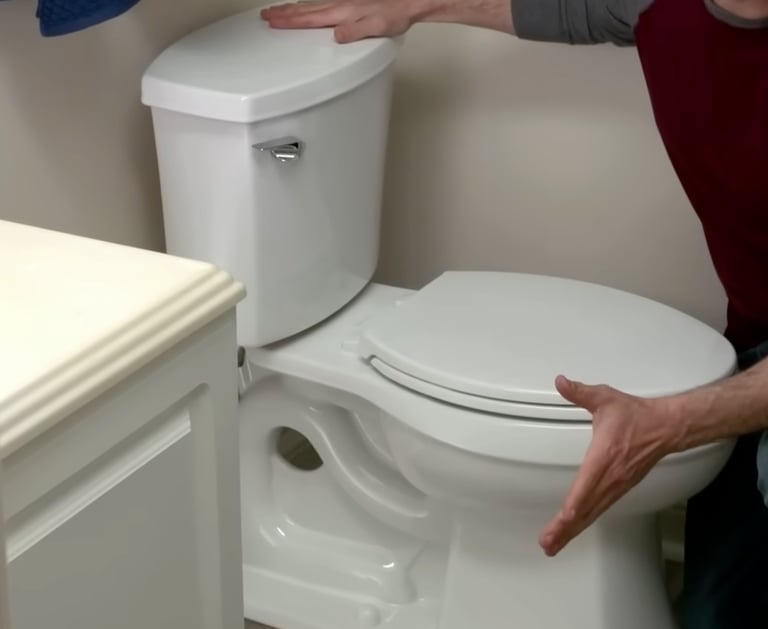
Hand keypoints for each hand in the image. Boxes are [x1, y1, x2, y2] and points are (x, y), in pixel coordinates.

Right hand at [261, 0, 418, 42]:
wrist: (408, 2)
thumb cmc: (395, 14)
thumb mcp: (376, 28)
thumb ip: (355, 32)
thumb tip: (336, 36)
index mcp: (342, 13)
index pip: (308, 19)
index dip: (288, 21)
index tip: (271, 20)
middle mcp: (340, 6)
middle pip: (305, 10)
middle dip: (283, 13)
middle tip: (266, 14)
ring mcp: (343, 4)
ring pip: (311, 7)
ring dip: (293, 9)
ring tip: (278, 11)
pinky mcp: (349, 4)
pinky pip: (321, 5)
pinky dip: (308, 7)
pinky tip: (307, 8)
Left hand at [539, 375, 676, 555]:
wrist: (666, 428)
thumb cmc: (635, 416)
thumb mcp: (605, 399)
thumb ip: (580, 392)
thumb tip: (561, 382)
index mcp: (605, 457)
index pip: (587, 485)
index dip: (575, 504)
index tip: (563, 519)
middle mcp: (610, 477)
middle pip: (587, 508)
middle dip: (566, 528)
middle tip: (547, 543)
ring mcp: (616, 486)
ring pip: (592, 513)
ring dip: (573, 530)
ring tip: (552, 544)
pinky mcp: (619, 489)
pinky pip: (599, 510)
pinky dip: (584, 523)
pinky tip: (572, 530)